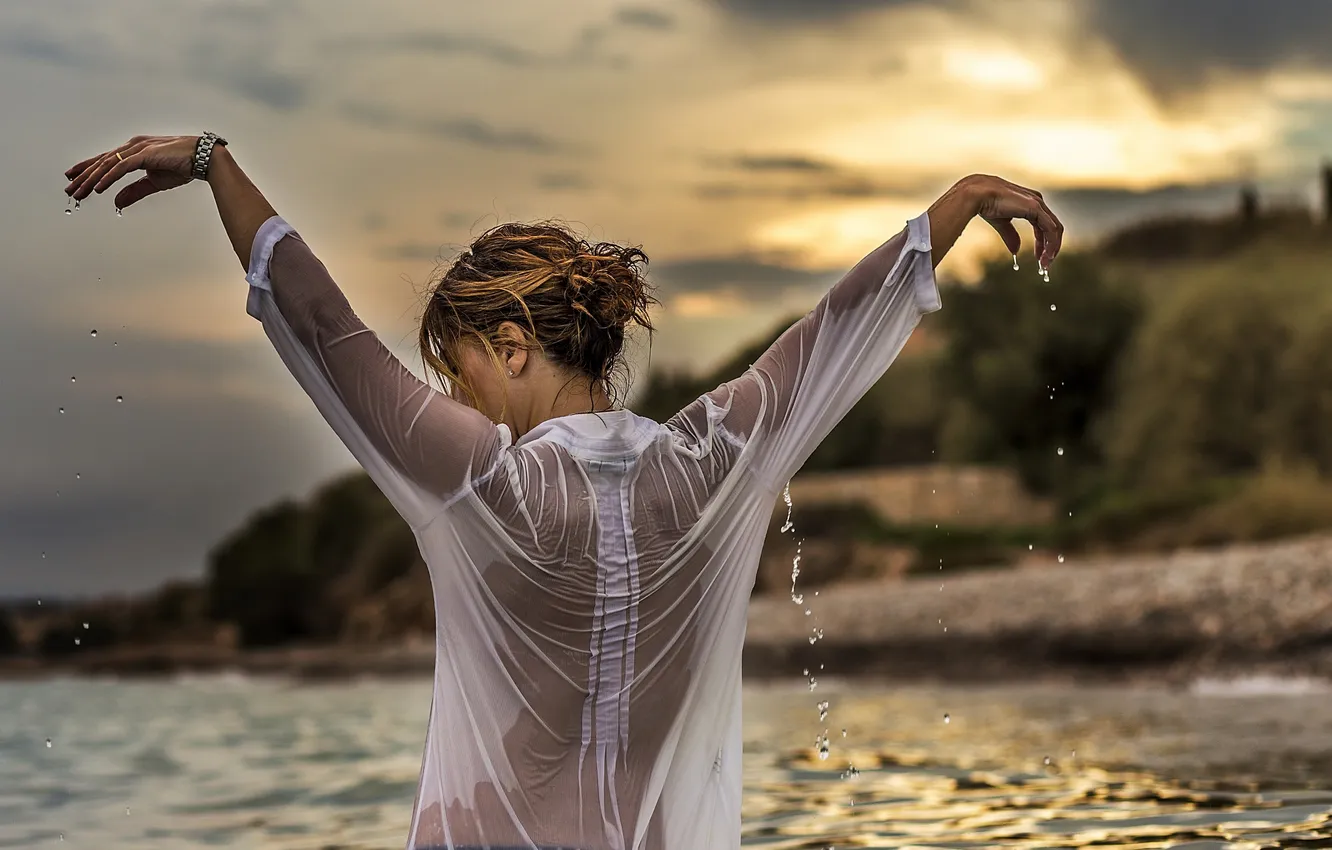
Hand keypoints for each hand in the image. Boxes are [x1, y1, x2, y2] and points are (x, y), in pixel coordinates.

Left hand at [63, 135, 200, 210]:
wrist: (203, 159)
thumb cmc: (182, 166)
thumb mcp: (153, 183)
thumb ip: (134, 191)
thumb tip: (116, 202)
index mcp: (134, 151)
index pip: (105, 160)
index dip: (88, 170)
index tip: (74, 179)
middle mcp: (132, 147)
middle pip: (101, 162)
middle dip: (83, 176)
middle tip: (69, 188)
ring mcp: (137, 149)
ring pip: (107, 165)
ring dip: (91, 179)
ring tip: (79, 191)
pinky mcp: (144, 154)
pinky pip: (120, 168)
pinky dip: (108, 178)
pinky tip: (98, 188)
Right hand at [963, 174, 1063, 268]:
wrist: (977, 194)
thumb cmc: (986, 203)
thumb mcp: (1001, 223)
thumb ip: (1010, 235)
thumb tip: (1016, 251)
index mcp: (1030, 203)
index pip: (1044, 225)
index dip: (1043, 242)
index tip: (1039, 257)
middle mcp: (1037, 201)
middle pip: (1052, 228)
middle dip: (1050, 247)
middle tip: (1044, 264)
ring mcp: (1038, 204)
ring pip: (1054, 229)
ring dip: (1052, 248)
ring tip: (1045, 264)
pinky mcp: (1035, 208)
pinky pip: (1050, 229)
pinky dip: (1051, 243)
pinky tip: (1046, 255)